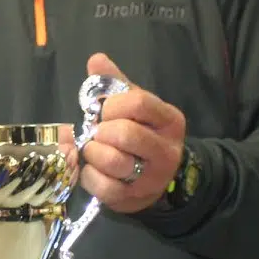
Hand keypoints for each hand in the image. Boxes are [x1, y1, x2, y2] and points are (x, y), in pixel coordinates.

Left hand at [79, 53, 185, 214]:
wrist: (159, 179)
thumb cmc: (143, 135)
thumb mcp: (135, 107)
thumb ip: (116, 84)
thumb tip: (96, 60)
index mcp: (169, 120)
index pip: (139, 103)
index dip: (112, 105)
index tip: (103, 111)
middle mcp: (166, 149)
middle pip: (127, 134)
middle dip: (102, 131)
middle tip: (97, 132)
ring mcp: (152, 177)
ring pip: (115, 162)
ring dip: (93, 153)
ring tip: (92, 149)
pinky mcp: (135, 198)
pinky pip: (105, 187)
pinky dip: (89, 176)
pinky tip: (90, 169)